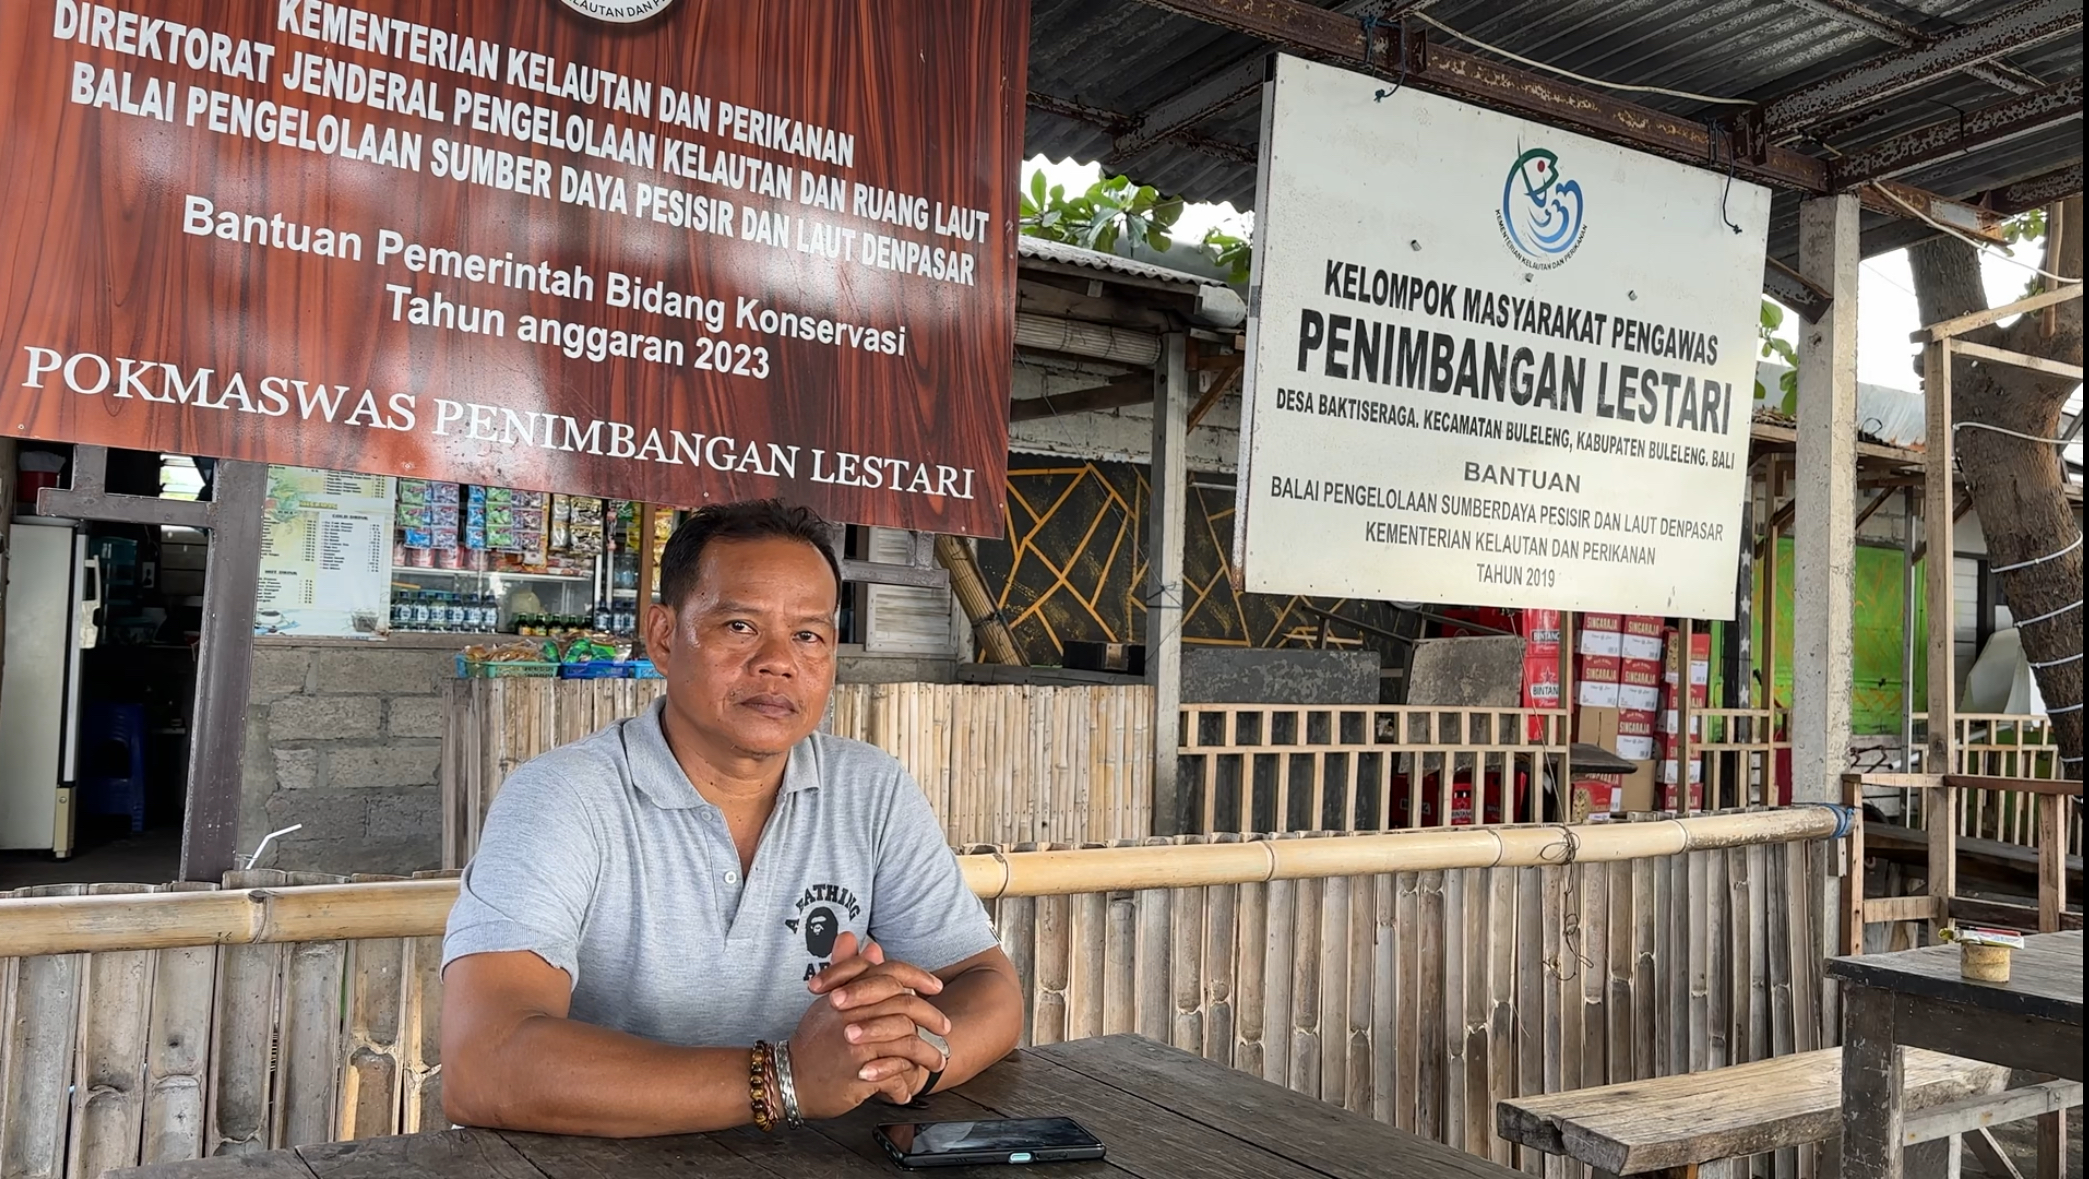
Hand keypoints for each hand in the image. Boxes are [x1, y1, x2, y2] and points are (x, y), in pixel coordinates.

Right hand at [788, 934, 950, 1114]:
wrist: (787, 1078)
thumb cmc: (813, 1041)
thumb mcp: (826, 1000)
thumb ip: (847, 969)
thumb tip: (868, 943)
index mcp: (847, 993)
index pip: (890, 973)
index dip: (918, 977)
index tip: (935, 987)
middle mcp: (852, 1015)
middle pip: (905, 1006)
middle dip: (931, 1017)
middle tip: (945, 1027)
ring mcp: (856, 1044)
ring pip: (907, 1041)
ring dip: (927, 1054)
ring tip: (937, 1061)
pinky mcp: (858, 1073)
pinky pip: (895, 1073)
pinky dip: (905, 1082)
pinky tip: (908, 1088)